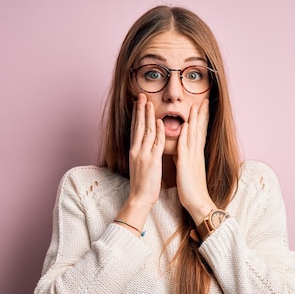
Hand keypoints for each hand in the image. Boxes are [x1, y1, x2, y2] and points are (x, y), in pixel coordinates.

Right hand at [114, 94, 164, 234]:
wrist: (139, 198)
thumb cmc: (142, 184)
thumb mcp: (139, 165)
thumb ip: (142, 153)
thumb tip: (144, 145)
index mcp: (134, 151)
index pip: (135, 129)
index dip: (136, 115)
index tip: (138, 103)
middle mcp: (136, 150)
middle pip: (138, 126)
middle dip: (140, 110)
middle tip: (141, 96)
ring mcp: (143, 155)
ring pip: (146, 131)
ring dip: (148, 116)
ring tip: (149, 103)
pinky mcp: (151, 161)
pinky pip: (156, 143)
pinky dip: (158, 132)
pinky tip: (160, 122)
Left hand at [174, 98, 216, 224]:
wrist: (198, 203)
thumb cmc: (193, 190)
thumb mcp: (190, 170)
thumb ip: (187, 159)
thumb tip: (183, 151)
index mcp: (197, 155)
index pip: (200, 133)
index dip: (201, 120)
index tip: (202, 107)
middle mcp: (196, 153)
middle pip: (200, 130)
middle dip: (202, 114)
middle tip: (205, 100)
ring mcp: (192, 158)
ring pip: (194, 135)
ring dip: (196, 119)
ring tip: (197, 105)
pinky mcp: (187, 164)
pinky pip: (186, 147)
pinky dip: (187, 135)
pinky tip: (187, 125)